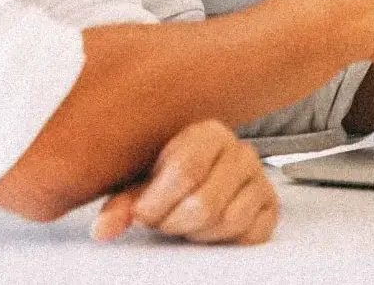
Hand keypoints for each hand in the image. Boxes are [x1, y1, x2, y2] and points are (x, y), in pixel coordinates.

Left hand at [91, 121, 277, 244]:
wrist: (205, 176)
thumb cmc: (171, 177)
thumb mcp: (143, 182)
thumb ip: (123, 203)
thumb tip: (103, 229)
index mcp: (209, 133)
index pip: (185, 171)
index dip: (158, 202)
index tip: (143, 214)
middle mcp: (240, 151)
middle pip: (204, 204)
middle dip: (174, 222)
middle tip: (163, 221)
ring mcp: (259, 179)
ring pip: (227, 222)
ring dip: (198, 233)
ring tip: (184, 222)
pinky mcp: (271, 206)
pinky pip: (249, 235)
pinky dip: (223, 240)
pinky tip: (209, 228)